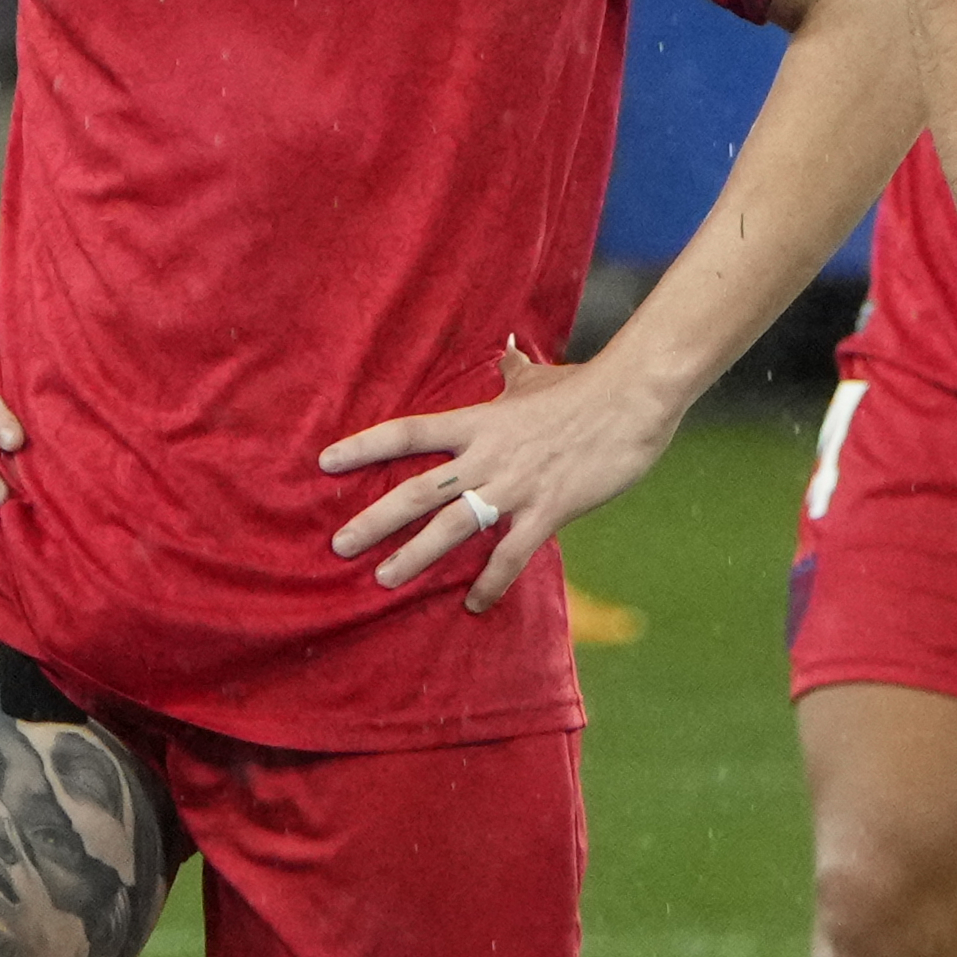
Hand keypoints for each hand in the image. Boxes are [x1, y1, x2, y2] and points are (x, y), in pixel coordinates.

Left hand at [319, 337, 688, 613]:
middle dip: (374, 521)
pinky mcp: (548, 510)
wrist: (631, 399)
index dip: (363, 446)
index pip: (408, 433)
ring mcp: (515, 486)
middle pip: (416, 491)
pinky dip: (491, 583)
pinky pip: (510, 555)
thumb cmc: (585, 386)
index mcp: (478, 421)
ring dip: (415, 556)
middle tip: (339, 546)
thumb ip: (513, 373)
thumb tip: (508, 349)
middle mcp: (487, 456)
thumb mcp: (537, 378)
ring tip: (384, 580)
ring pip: (452, 528)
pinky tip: (474, 606)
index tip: (325, 463)